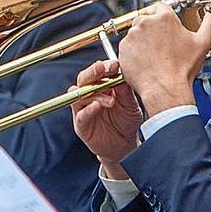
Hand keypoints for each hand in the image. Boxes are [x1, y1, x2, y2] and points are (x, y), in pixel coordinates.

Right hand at [71, 60, 142, 178]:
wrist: (125, 146)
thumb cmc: (127, 122)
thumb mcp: (131, 105)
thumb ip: (125, 91)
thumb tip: (122, 74)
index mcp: (103, 86)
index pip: (99, 71)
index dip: (105, 66)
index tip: (114, 65)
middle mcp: (91, 94)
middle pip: (84, 79)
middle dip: (92, 72)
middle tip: (101, 69)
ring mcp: (84, 109)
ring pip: (79, 94)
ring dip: (94, 94)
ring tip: (110, 100)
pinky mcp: (81, 124)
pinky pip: (80, 114)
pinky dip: (88, 109)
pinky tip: (97, 106)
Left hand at [118, 4, 210, 117]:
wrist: (165, 88)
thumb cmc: (182, 68)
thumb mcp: (203, 42)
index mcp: (165, 17)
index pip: (161, 7)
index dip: (165, 18)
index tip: (167, 29)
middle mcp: (146, 22)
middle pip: (147, 18)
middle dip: (153, 29)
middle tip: (162, 45)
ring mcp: (133, 35)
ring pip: (136, 32)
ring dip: (143, 40)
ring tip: (154, 54)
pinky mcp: (123, 47)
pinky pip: (127, 45)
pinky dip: (133, 51)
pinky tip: (145, 60)